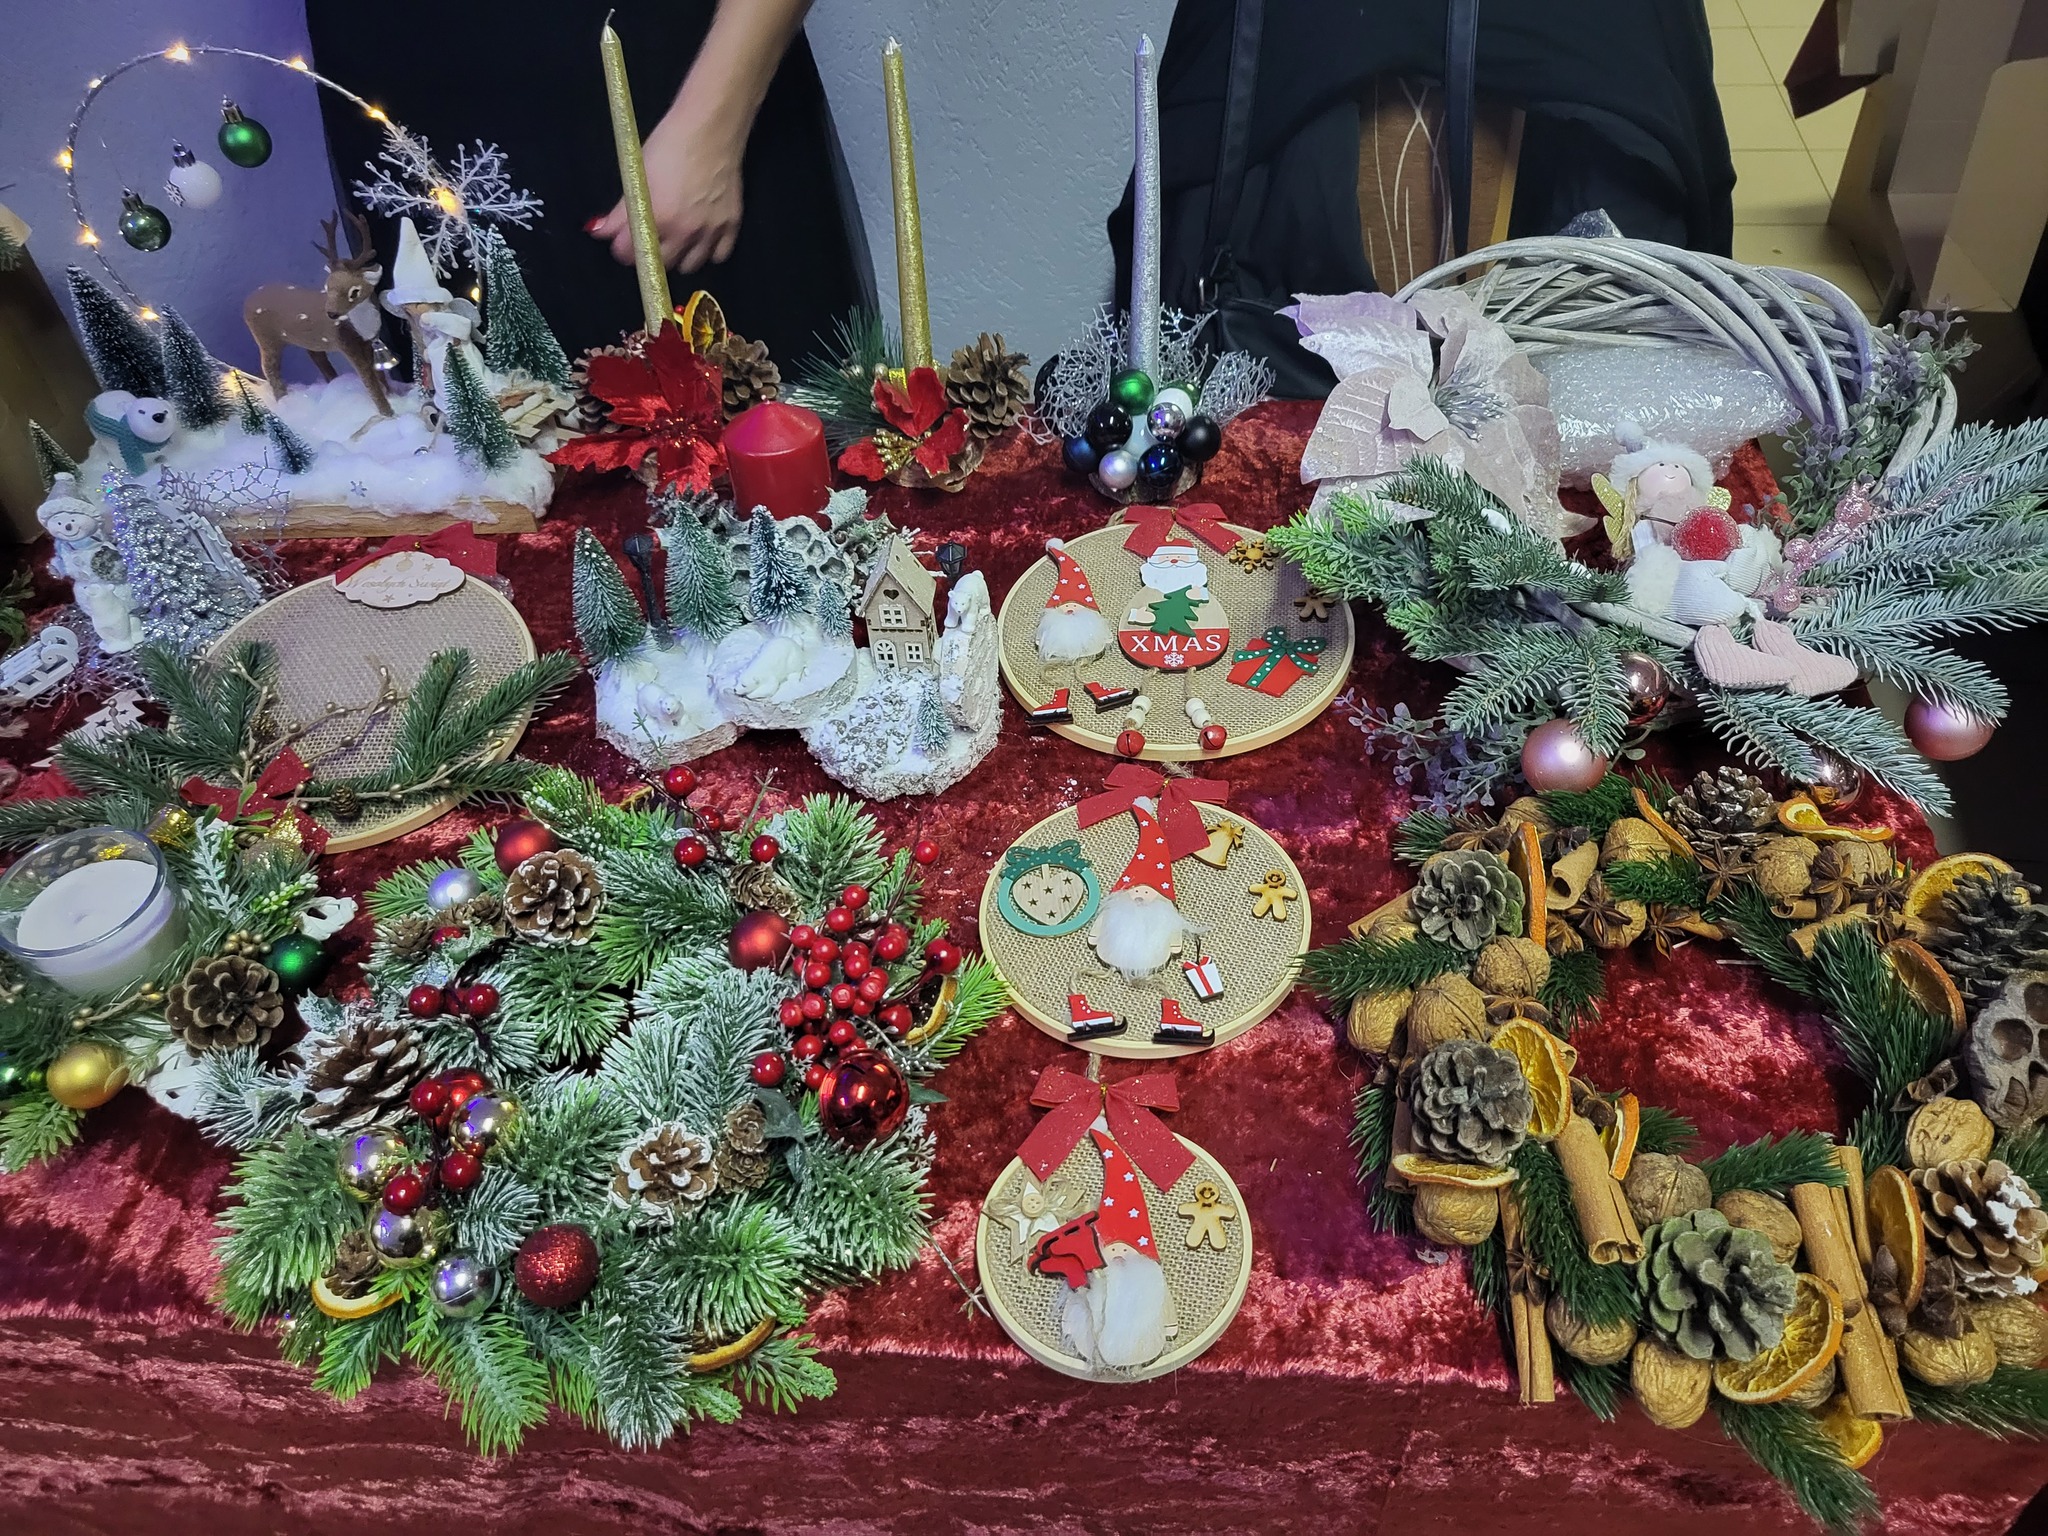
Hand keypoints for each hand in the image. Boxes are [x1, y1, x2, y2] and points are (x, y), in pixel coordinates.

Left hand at [589, 113, 743, 273]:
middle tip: (647, 238)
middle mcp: (685, 231)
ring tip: (675, 239)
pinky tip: (700, 239)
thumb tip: (599, 230)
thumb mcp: (637, 174)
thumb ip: (619, 211)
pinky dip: (708, 251)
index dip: (622, 248)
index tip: (623, 241)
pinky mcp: (731, 224)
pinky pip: (719, 255)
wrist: (711, 127)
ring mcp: (711, 230)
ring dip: (679, 256)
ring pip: (691, 265)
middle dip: (649, 254)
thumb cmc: (670, 144)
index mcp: (658, 217)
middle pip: (661, 264)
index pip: (631, 254)